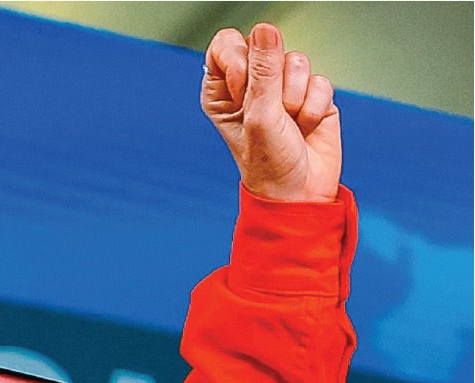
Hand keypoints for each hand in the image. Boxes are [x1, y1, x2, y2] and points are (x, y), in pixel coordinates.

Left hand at [202, 23, 341, 202]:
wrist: (299, 192)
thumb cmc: (267, 163)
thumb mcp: (259, 116)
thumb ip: (263, 70)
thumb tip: (266, 29)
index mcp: (222, 91)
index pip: (225, 45)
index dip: (240, 60)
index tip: (244, 89)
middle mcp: (251, 86)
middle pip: (266, 47)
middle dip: (274, 80)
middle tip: (270, 112)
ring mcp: (283, 88)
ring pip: (297, 61)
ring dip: (295, 98)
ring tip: (289, 125)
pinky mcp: (312, 94)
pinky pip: (320, 81)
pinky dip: (314, 107)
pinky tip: (306, 128)